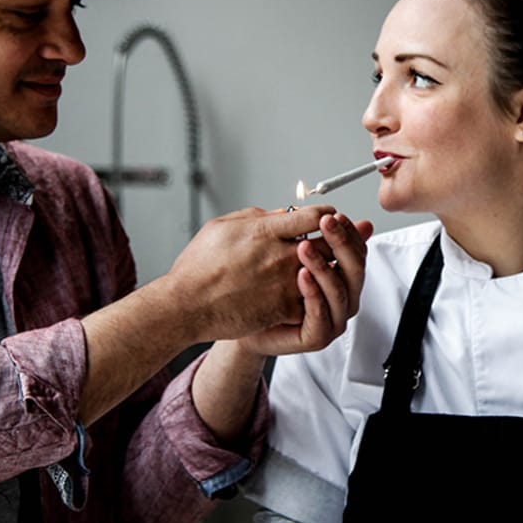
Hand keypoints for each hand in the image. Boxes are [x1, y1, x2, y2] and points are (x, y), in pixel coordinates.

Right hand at [167, 204, 338, 342]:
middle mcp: (280, 255)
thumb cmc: (198, 267)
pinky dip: (314, 297)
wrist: (187, 305)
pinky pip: (312, 301)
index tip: (326, 220)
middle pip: (329, 244)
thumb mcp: (222, 226)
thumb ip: (256, 216)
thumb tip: (282, 214)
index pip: (316, 216)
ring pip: (326, 274)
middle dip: (335, 242)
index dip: (327, 216)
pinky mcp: (282, 308)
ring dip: (327, 271)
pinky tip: (308, 294)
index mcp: (265, 231)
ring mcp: (284, 284)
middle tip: (334, 244)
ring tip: (323, 270)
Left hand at [235, 212, 373, 356]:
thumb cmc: (260, 285)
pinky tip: (301, 276)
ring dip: (324, 268)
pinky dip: (313, 296)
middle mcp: (341, 297)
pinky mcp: (316, 336)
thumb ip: (306, 233)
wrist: (235, 317)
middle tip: (326, 223)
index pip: (356, 251)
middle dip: (341, 244)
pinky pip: (321, 317)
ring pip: (340, 293)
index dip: (347, 232)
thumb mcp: (283, 250)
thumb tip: (326, 210)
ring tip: (306, 247)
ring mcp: (331, 318)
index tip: (332, 214)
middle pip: (354, 270)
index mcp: (339, 276)